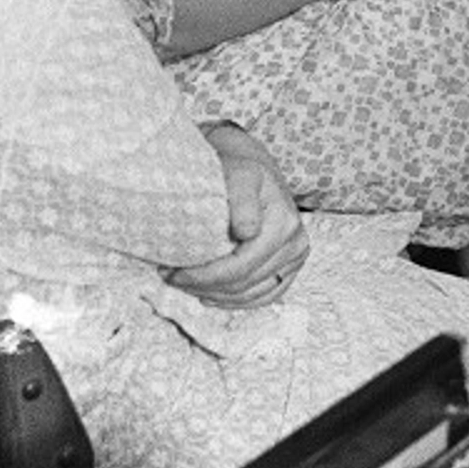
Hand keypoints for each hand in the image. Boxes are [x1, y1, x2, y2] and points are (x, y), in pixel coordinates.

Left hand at [165, 124, 309, 309]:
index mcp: (284, 224)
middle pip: (244, 283)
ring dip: (217, 295)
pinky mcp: (291, 265)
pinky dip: (238, 301)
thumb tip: (247, 232)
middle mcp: (296, 243)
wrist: (253, 165)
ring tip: (187, 285)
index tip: (172, 272)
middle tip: (172, 277)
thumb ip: (242, 201)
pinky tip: (213, 296)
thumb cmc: (240, 168)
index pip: (239, 268)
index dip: (203, 277)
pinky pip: (266, 295)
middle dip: (204, 286)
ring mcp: (296, 256)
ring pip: (253, 294)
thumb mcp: (239, 176)